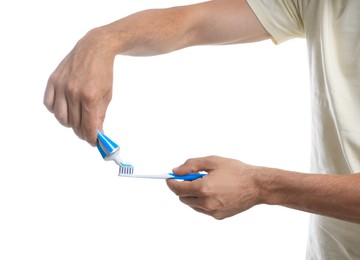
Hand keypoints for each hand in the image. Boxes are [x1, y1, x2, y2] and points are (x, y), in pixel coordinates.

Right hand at [43, 28, 115, 145]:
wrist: (94, 48)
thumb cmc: (103, 72)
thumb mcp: (107, 95)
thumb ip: (100, 115)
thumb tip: (97, 132)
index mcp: (90, 96)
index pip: (88, 126)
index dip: (91, 138)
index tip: (94, 142)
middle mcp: (73, 92)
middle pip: (74, 124)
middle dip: (82, 133)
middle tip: (87, 133)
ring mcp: (61, 86)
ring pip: (60, 117)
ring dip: (69, 124)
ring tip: (77, 122)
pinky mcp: (53, 80)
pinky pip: (49, 104)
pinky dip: (56, 111)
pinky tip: (65, 110)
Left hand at [166, 156, 262, 218]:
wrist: (257, 185)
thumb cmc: (236, 171)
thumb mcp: (212, 161)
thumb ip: (191, 165)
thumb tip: (176, 171)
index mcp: (203, 188)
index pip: (177, 188)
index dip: (171, 182)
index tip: (169, 178)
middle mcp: (206, 202)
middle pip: (183, 197)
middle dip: (183, 187)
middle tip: (191, 178)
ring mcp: (212, 211)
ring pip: (192, 204)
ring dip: (193, 195)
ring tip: (207, 184)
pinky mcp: (218, 216)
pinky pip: (203, 209)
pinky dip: (203, 201)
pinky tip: (215, 192)